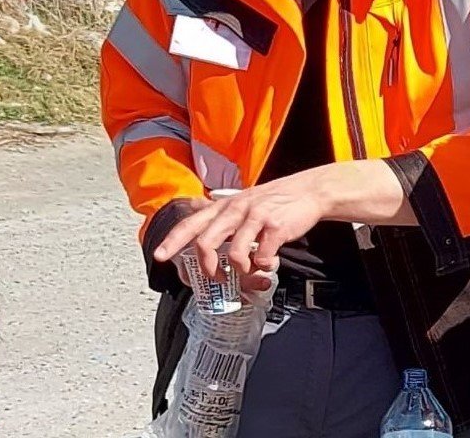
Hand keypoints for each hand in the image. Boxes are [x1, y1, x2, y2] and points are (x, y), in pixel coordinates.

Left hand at [155, 172, 326, 281]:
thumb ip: (223, 217)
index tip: (160, 256)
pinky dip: (264, 267)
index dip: (172, 240)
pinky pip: (262, 256)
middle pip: (205, 242)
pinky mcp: (276, 228)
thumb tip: (204, 234)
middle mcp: (235, 210)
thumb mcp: (242, 202)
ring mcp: (255, 217)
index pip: (191, 223)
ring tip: (249, 273)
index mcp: (224, 207)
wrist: (309, 190)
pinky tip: (269, 263)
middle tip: (217, 278)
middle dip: (207, 267)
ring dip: (240, 271)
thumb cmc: (274, 201)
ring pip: (234, 253)